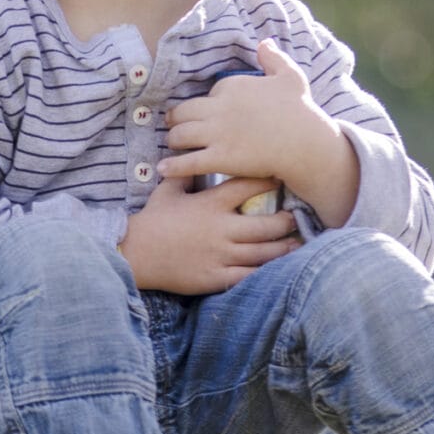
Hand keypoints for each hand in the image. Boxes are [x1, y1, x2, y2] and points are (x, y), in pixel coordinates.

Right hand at [119, 171, 300, 293]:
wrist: (135, 253)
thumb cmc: (153, 220)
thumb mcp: (168, 190)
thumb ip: (187, 174)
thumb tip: (196, 156)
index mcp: (211, 204)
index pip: (248, 187)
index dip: (269, 180)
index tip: (283, 176)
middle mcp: (221, 229)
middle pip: (266, 224)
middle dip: (287, 221)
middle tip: (298, 217)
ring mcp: (220, 255)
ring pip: (263, 252)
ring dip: (284, 248)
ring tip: (298, 243)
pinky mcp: (216, 278)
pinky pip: (249, 276)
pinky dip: (267, 273)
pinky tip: (280, 270)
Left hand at [158, 39, 362, 228]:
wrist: (306, 143)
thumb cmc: (301, 110)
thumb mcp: (290, 76)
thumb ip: (274, 58)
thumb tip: (264, 42)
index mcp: (231, 86)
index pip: (207, 93)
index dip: (206, 105)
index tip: (205, 112)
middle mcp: (219, 107)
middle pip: (183, 113)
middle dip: (176, 120)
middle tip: (173, 127)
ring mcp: (217, 134)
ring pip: (180, 136)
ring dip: (173, 141)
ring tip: (171, 145)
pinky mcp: (220, 158)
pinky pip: (188, 162)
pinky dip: (172, 166)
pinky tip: (163, 169)